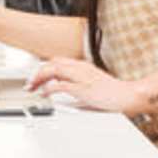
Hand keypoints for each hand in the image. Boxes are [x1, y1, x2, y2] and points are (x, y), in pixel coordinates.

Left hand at [26, 55, 155, 116]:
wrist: (128, 96)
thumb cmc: (113, 93)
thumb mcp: (92, 84)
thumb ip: (78, 85)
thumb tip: (64, 91)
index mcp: (83, 66)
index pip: (57, 61)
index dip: (44, 68)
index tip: (36, 77)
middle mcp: (80, 68)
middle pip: (52, 63)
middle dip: (37, 73)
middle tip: (29, 83)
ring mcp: (81, 77)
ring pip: (53, 70)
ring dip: (39, 78)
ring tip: (32, 87)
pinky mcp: (82, 88)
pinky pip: (60, 85)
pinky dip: (48, 88)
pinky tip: (44, 94)